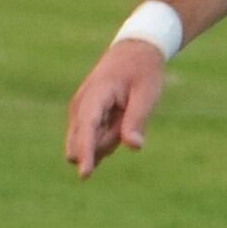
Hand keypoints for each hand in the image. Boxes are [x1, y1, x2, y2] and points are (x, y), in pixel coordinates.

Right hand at [63, 38, 169, 178]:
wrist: (133, 52)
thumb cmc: (142, 72)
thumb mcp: (146, 94)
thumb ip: (136, 120)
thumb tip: (133, 147)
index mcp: (95, 95)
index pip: (86, 129)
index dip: (85, 153)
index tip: (85, 175)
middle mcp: (80, 106)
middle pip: (84, 144)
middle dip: (106, 144)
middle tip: (126, 114)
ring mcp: (79, 113)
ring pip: (91, 145)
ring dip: (110, 138)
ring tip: (123, 110)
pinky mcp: (84, 119)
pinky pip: (95, 141)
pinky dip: (110, 136)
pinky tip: (118, 115)